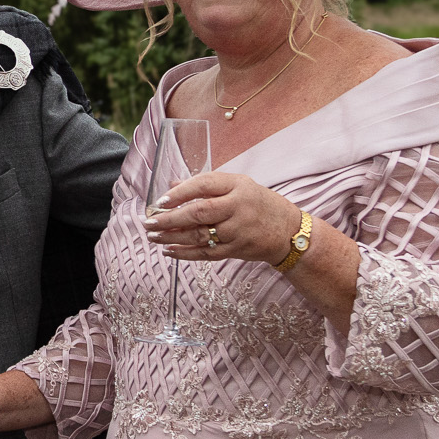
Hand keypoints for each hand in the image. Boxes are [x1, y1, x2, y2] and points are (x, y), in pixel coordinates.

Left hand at [146, 171, 302, 264]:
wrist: (290, 231)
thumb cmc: (259, 205)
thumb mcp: (238, 187)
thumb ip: (206, 186)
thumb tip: (171, 185)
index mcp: (238, 185)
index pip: (204, 185)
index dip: (179, 193)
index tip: (159, 201)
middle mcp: (239, 206)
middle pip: (199, 212)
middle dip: (169, 218)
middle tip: (148, 223)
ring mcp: (239, 229)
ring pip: (200, 235)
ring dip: (172, 237)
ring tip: (153, 236)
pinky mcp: (238, 249)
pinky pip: (207, 253)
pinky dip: (185, 253)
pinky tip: (169, 251)